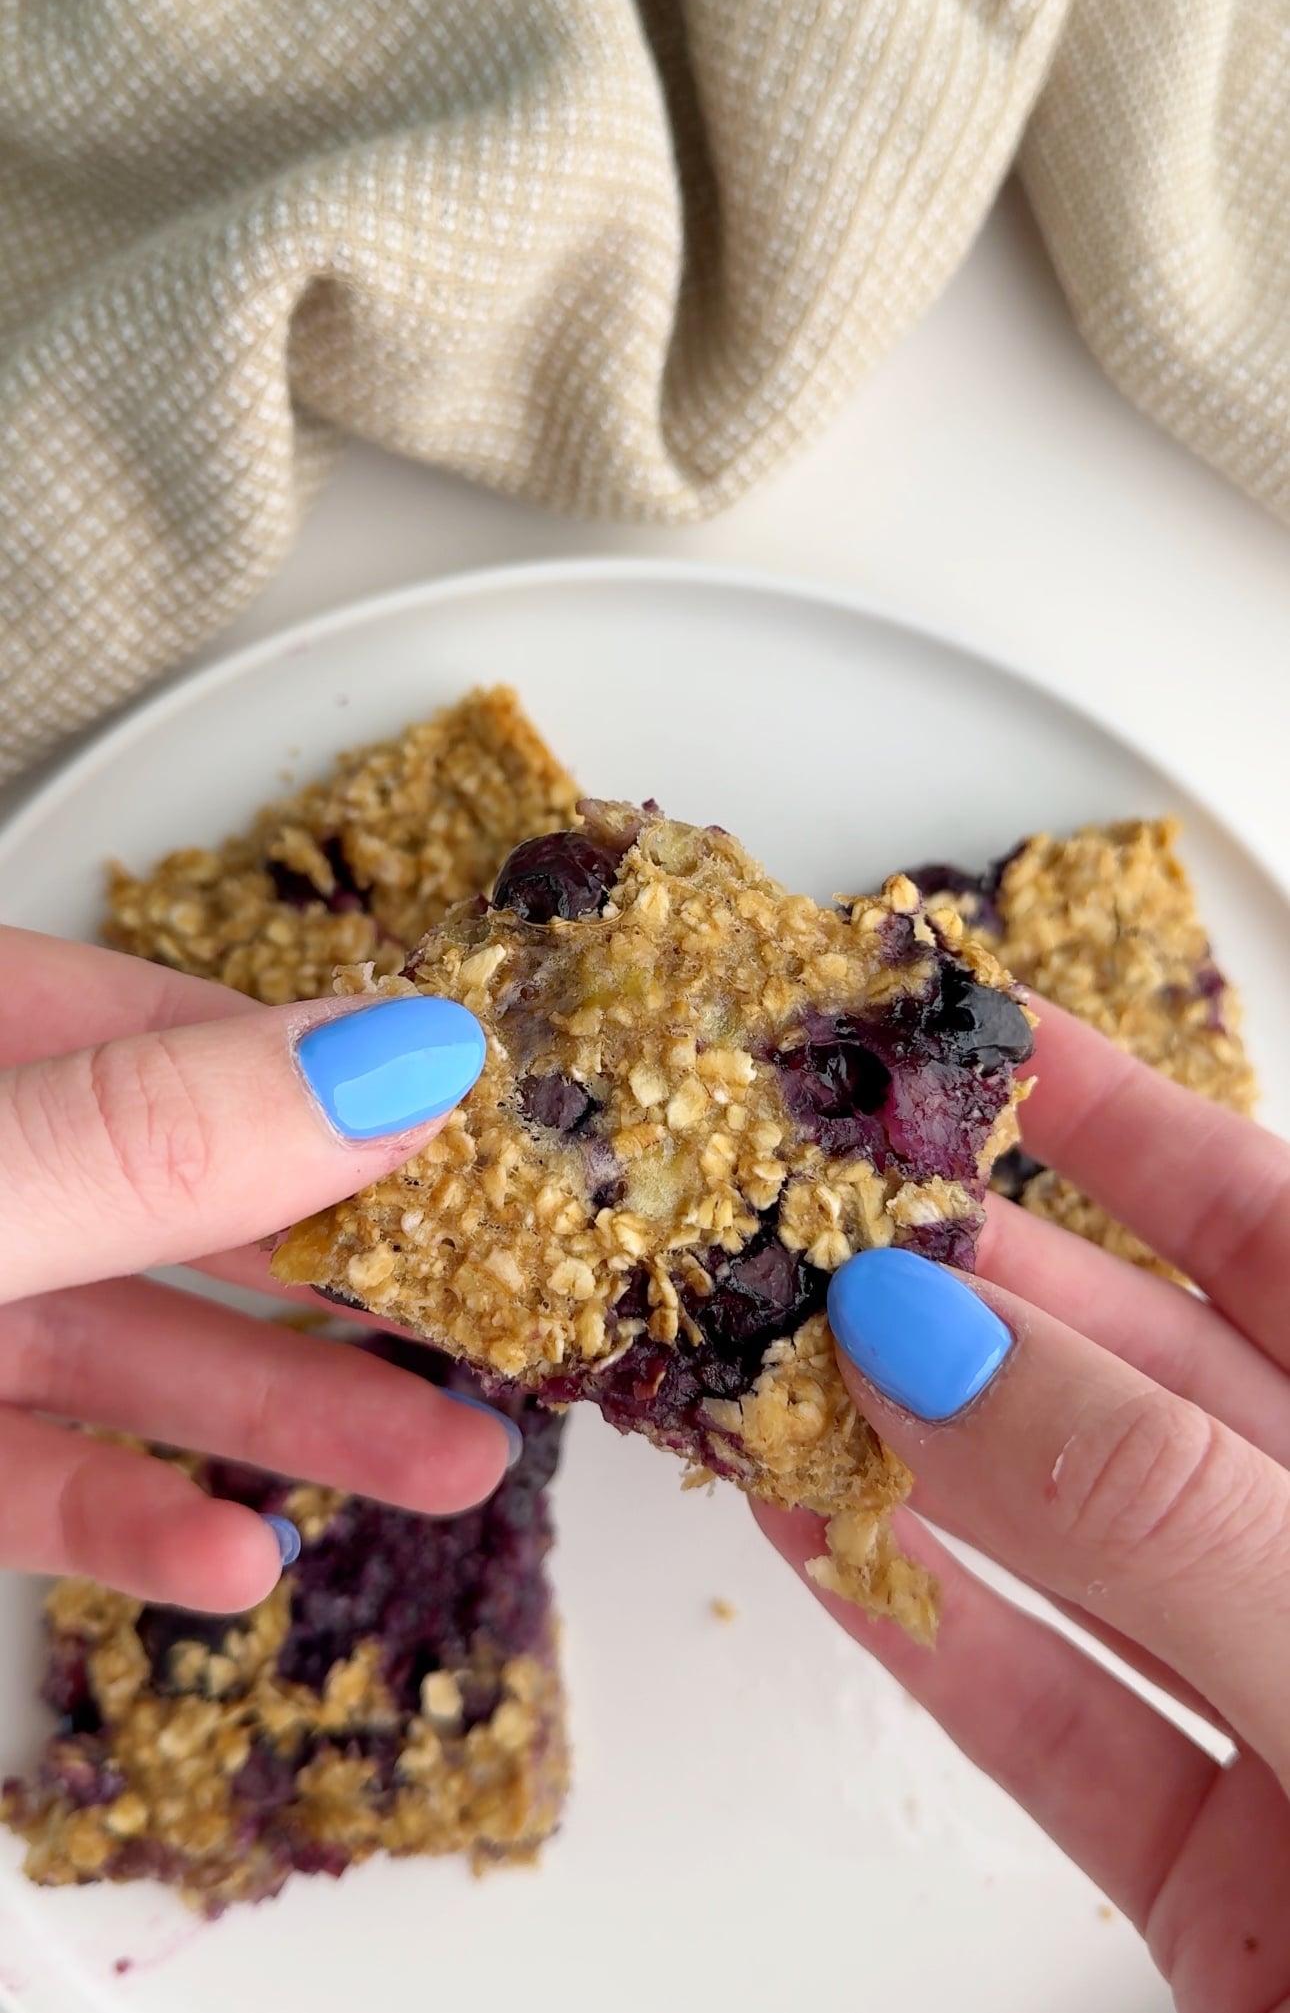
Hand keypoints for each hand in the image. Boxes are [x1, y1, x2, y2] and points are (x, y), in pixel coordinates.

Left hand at [0, 927, 508, 1612]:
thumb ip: (141, 1140)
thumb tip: (396, 1060)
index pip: (173, 1025)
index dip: (338, 1076)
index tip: (490, 1140)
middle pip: (185, 1200)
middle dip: (356, 1267)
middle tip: (512, 1313)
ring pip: (127, 1354)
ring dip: (287, 1421)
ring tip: (452, 1465)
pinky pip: (30, 1482)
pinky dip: (134, 1526)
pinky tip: (238, 1567)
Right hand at [757, 1000, 1289, 2012]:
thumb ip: (1165, 1512)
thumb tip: (937, 1335)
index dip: (1146, 1129)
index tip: (989, 1046)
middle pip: (1170, 1384)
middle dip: (987, 1290)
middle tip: (819, 1212)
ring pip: (1088, 1550)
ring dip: (920, 1453)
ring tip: (769, 1352)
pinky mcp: (1233, 1889)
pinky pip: (1057, 1722)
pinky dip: (928, 1632)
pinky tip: (811, 1529)